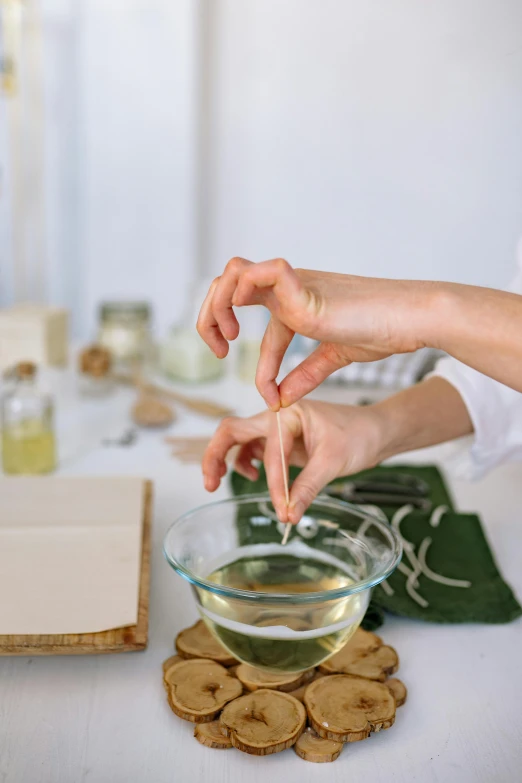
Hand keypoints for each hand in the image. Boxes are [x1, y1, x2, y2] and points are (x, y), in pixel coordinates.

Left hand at [197, 257, 433, 408]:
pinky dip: (242, 290)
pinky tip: (242, 318)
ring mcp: (294, 285)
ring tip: (228, 336)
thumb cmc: (379, 330)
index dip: (255, 364)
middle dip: (210, 317)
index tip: (266, 393)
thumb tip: (282, 399)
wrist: (409, 320)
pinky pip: (263, 272)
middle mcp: (287, 289)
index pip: (253, 322)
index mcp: (291, 302)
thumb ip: (306, 375)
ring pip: (234, 272)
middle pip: (228, 285)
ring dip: (219, 303)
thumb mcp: (332, 358)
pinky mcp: (305, 287)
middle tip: (220, 351)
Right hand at [201, 400, 383, 522]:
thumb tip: (289, 515)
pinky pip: (252, 452)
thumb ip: (307, 488)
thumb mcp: (333, 463)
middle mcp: (277, 416)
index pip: (271, 449)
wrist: (375, 432)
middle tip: (210, 483)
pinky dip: (245, 464)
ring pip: (238, 441)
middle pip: (233, 430)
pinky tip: (253, 478)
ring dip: (224, 460)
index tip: (283, 510)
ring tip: (216, 483)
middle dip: (216, 454)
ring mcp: (276, 429)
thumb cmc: (359, 435)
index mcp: (289, 411)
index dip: (274, 482)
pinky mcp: (280, 443)